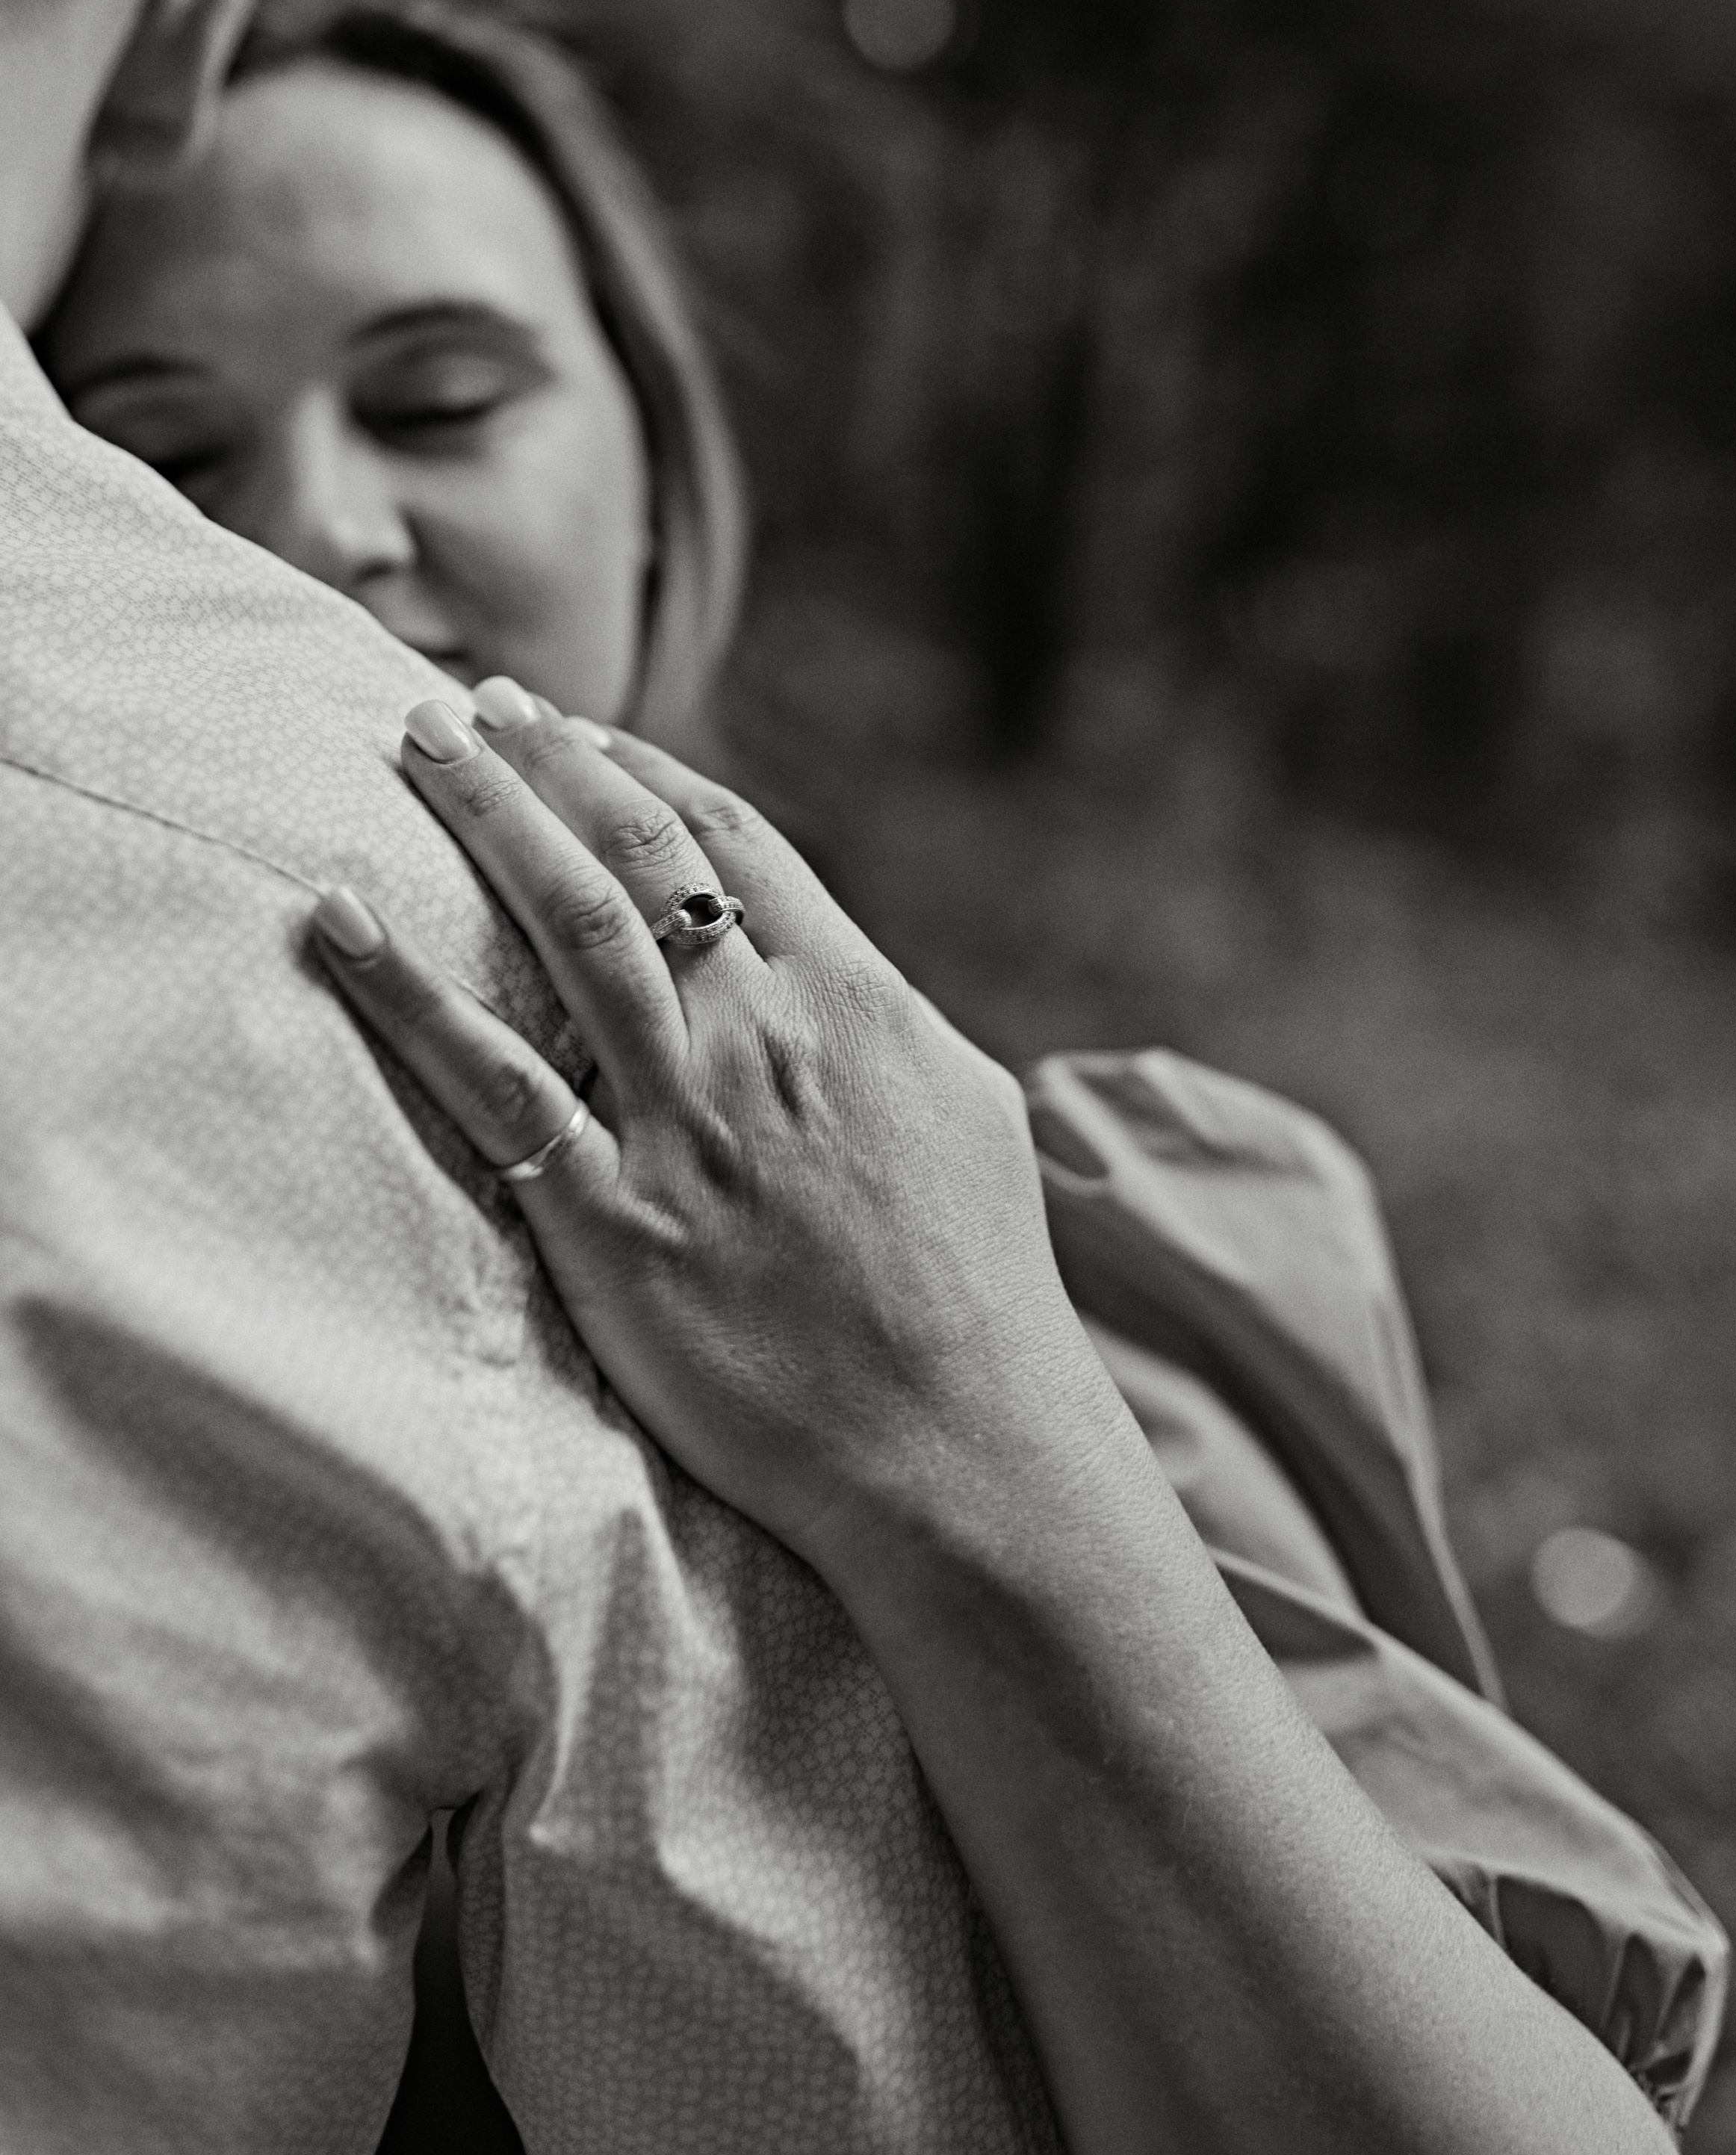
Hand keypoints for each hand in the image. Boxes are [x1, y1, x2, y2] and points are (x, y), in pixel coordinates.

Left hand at [311, 688, 1112, 1590]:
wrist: (957, 1448)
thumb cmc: (979, 1293)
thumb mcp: (963, 1113)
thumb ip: (888, 1023)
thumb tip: (843, 976)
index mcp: (854, 999)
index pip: (731, 839)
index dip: (635, 766)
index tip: (567, 723)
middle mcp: (763, 1036)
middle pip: (635, 852)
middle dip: (539, 760)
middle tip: (454, 706)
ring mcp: (684, 1122)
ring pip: (564, 925)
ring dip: (480, 818)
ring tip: (408, 748)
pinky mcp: (612, 1220)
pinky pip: (488, 1084)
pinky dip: (405, 995)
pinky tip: (337, 922)